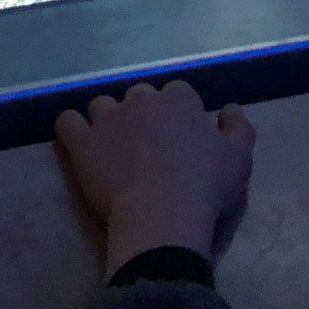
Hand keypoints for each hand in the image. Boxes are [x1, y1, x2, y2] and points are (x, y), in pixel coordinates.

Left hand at [56, 81, 254, 271]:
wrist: (163, 215)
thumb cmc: (206, 188)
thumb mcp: (239, 159)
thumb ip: (238, 128)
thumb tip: (230, 107)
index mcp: (179, 100)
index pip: (178, 93)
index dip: (179, 113)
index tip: (181, 136)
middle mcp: (141, 100)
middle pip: (139, 96)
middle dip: (143, 113)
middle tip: (148, 145)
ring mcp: (108, 119)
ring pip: (102, 104)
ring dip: (108, 119)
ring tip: (113, 145)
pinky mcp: (82, 142)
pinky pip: (68, 121)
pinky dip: (72, 126)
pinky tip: (78, 138)